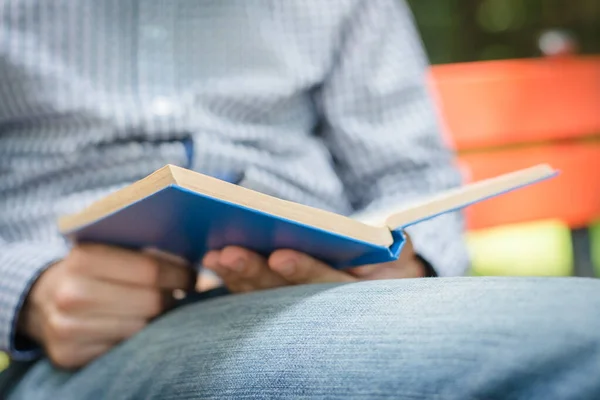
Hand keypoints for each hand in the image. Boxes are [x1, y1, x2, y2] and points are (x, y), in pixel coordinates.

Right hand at [18, 244, 193, 368]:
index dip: (180, 275)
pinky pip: (123, 349)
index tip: (192, 277)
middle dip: (174, 297)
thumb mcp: (107, 246)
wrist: (39, 297)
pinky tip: (139, 324)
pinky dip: (137, 338)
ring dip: (159, 319)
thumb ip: (143, 248)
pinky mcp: (68, 355)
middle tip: (183, 293)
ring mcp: (67, 328)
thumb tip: (195, 258)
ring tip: (162, 308)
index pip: (152, 271)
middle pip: (151, 302)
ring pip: (141, 328)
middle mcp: (71, 294)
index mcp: (84, 258)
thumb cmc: (89, 268)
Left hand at [202, 234, 424, 292]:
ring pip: (265, 296)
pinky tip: (214, 264)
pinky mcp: (279, 299)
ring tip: (215, 257)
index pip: (327, 284)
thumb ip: (390, 247)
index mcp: (354, 292)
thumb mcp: (396, 252)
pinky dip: (234, 279)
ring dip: (238, 277)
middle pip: (286, 294)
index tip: (279, 257)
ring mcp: (298, 306)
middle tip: (229, 254)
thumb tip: (375, 240)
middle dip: (257, 273)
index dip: (304, 270)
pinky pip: (255, 293)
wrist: (382, 281)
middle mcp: (323, 306)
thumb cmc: (387, 259)